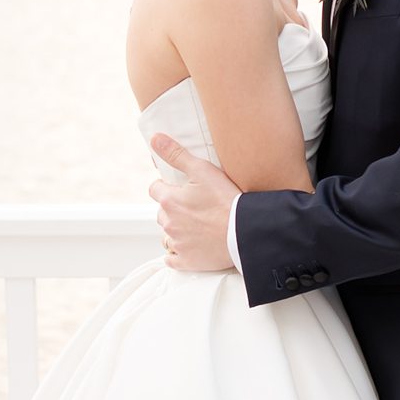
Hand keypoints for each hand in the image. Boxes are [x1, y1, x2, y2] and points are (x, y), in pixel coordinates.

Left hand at [149, 133, 235, 274]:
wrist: (245, 232)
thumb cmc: (226, 199)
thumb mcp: (203, 170)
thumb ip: (176, 154)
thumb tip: (155, 138)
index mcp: (169, 201)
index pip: (154, 189)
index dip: (165, 186)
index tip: (178, 188)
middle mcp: (169, 223)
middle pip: (161, 213)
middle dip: (171, 209)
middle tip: (192, 207)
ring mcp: (177, 244)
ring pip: (166, 236)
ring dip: (175, 231)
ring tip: (194, 227)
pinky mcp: (187, 261)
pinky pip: (172, 258)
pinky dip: (178, 253)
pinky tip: (190, 246)